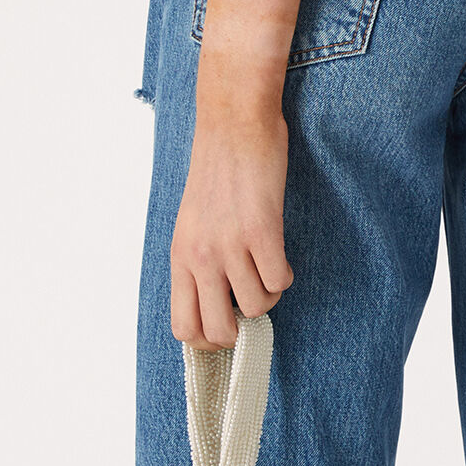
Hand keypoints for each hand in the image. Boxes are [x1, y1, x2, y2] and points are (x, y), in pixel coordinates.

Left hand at [170, 0, 302, 350]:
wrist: (234, 125)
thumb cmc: (219, 171)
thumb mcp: (194, 223)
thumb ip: (200, 263)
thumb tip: (218, 303)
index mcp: (180, 257)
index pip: (183, 327)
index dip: (208, 339)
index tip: (227, 326)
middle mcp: (200, 257)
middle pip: (219, 332)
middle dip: (242, 328)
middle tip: (252, 302)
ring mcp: (229, 246)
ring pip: (256, 307)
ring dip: (268, 293)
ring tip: (266, 264)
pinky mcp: (262, 231)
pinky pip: (279, 281)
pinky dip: (284, 274)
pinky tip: (278, 251)